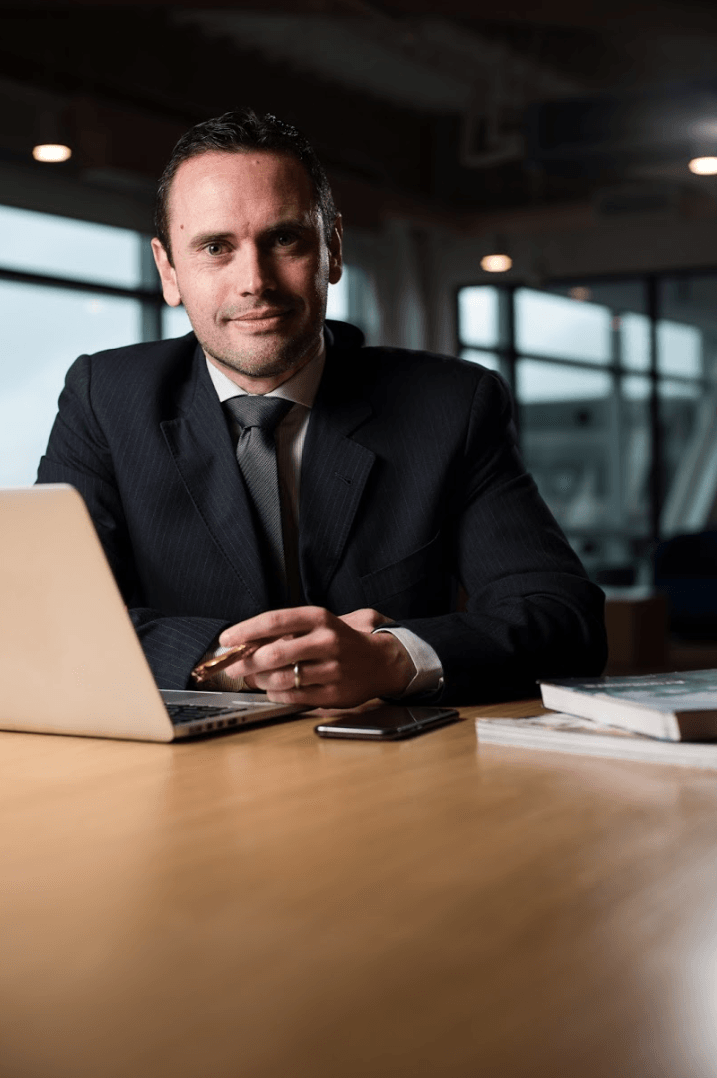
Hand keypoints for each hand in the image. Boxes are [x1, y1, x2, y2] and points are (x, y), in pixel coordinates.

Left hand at [217, 606, 414, 707]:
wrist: (382, 662)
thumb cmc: (342, 641)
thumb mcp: (319, 624)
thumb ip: (287, 631)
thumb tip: (247, 641)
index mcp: (320, 619)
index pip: (275, 621)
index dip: (245, 630)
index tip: (226, 639)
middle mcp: (327, 641)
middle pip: (274, 653)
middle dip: (247, 662)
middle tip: (234, 666)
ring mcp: (332, 669)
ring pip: (282, 678)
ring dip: (260, 680)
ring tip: (255, 678)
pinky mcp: (335, 694)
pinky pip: (294, 696)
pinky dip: (276, 694)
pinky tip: (273, 688)